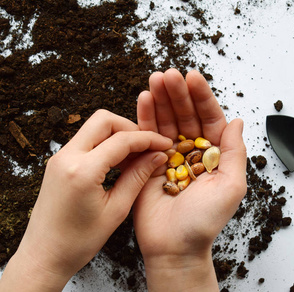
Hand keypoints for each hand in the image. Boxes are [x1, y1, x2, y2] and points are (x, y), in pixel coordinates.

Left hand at [0, 109, 171, 291]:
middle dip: (130, 128)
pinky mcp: (58, 163)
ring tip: (137, 155)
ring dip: (118, 135)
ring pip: (94, 128)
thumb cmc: (79, 241)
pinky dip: (105, 143)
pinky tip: (120, 161)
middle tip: (148, 146)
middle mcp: (67, 157)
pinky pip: (86, 141)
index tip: (165, 144)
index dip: (148, 139)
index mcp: (82, 171)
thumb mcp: (116, 210)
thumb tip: (158, 156)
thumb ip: (138, 177)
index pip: (122, 140)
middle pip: (104, 120)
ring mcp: (59, 158)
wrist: (44, 255)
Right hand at [134, 69, 246, 290]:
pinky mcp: (148, 162)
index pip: (210, 119)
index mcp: (214, 155)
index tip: (193, 77)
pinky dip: (145, 117)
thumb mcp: (231, 186)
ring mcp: (169, 155)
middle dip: (178, 94)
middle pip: (186, 115)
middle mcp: (192, 152)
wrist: (175, 246)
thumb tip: (238, 120)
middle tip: (170, 74)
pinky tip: (144, 99)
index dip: (202, 98)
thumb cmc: (205, 221)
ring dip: (161, 99)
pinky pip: (146, 136)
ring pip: (166, 121)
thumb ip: (235, 152)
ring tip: (155, 79)